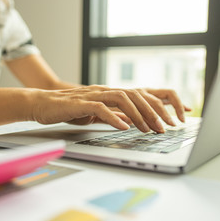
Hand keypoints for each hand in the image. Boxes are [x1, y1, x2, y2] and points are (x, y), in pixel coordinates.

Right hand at [30, 85, 189, 132]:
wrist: (42, 103)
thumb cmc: (69, 109)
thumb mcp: (97, 113)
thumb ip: (114, 115)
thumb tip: (131, 122)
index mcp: (111, 94)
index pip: (142, 94)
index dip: (162, 103)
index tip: (177, 116)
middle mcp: (106, 91)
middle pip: (137, 95)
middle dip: (155, 112)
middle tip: (166, 128)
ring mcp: (93, 94)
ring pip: (122, 99)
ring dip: (138, 115)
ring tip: (149, 129)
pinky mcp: (80, 102)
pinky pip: (100, 108)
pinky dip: (113, 117)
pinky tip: (123, 127)